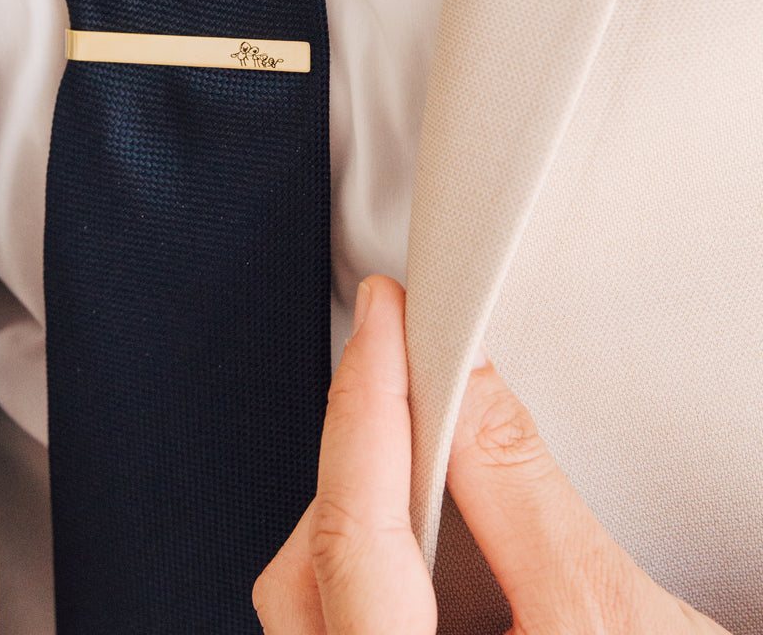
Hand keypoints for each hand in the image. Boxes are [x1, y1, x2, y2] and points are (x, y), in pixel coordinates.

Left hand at [252, 274, 728, 634]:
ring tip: (416, 441)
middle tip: (397, 366)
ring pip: (313, 596)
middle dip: (356, 455)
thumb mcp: (611, 621)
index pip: (356, 528)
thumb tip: (468, 386)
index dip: (368, 399)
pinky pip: (342, 621)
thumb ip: (524, 495)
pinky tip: (418, 528)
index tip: (385, 317)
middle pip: (311, 569)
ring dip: (360, 508)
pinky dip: (373, 560)